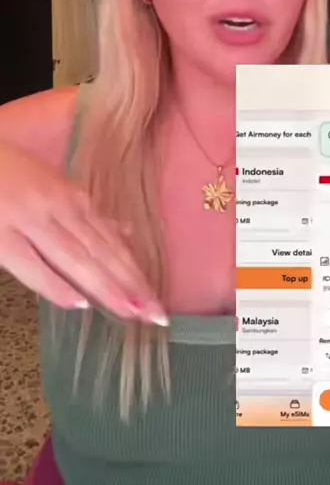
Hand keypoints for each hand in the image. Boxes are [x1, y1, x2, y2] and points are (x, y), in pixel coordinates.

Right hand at [0, 142, 166, 323]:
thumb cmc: (12, 172)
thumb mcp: (54, 186)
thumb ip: (87, 214)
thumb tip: (124, 231)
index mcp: (72, 198)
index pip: (110, 242)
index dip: (134, 272)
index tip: (156, 301)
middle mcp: (58, 208)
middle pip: (100, 252)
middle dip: (130, 284)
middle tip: (157, 315)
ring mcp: (30, 221)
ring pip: (76, 259)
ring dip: (106, 286)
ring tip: (132, 312)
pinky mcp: (1, 237)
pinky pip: (32, 266)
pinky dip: (56, 284)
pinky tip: (79, 302)